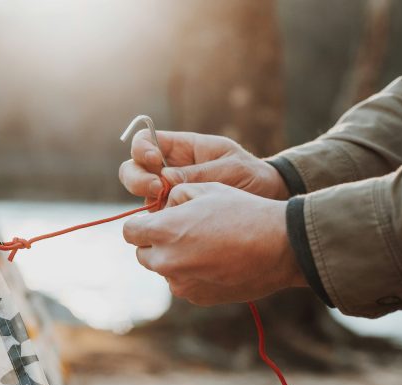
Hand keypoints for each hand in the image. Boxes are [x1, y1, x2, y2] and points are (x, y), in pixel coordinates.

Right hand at [118, 130, 289, 206]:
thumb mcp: (230, 168)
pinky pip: (156, 218)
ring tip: (168, 209)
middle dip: (137, 179)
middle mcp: (168, 169)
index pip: (144, 140)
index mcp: (180, 148)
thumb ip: (198, 173)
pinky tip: (173, 227)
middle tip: (157, 190)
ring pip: (141, 196)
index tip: (154, 159)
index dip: (141, 148)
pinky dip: (158, 223)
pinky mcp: (174, 214)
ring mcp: (168, 193)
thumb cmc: (252, 176)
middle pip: (133, 169)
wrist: (268, 201)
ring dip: (147, 202)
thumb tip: (164, 179)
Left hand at [123, 182, 306, 305]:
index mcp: (163, 231)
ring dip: (172, 259)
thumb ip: (174, 197)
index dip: (141, 224)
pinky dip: (190, 274)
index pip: (129, 231)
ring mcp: (181, 283)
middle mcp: (166, 261)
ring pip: (163, 270)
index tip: (155, 220)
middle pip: (142, 254)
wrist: (279, 246)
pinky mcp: (197, 297)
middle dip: (154, 243)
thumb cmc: (242, 211)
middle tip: (181, 232)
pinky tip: (215, 261)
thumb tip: (163, 209)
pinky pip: (182, 284)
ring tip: (204, 246)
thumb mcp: (205, 189)